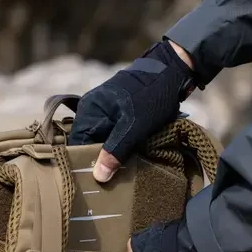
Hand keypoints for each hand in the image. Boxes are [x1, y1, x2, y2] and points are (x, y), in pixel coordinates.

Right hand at [70, 39, 197, 181]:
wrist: (173, 70)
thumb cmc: (152, 96)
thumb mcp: (134, 127)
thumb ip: (115, 151)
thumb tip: (98, 177)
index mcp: (89, 110)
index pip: (78, 144)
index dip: (85, 163)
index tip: (96, 181)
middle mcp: (91, 109)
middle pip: (88, 143)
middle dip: (99, 160)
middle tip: (110, 179)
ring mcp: (103, 109)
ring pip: (100, 140)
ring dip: (110, 154)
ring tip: (118, 171)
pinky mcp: (116, 111)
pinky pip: (110, 133)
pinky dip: (117, 145)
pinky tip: (125, 156)